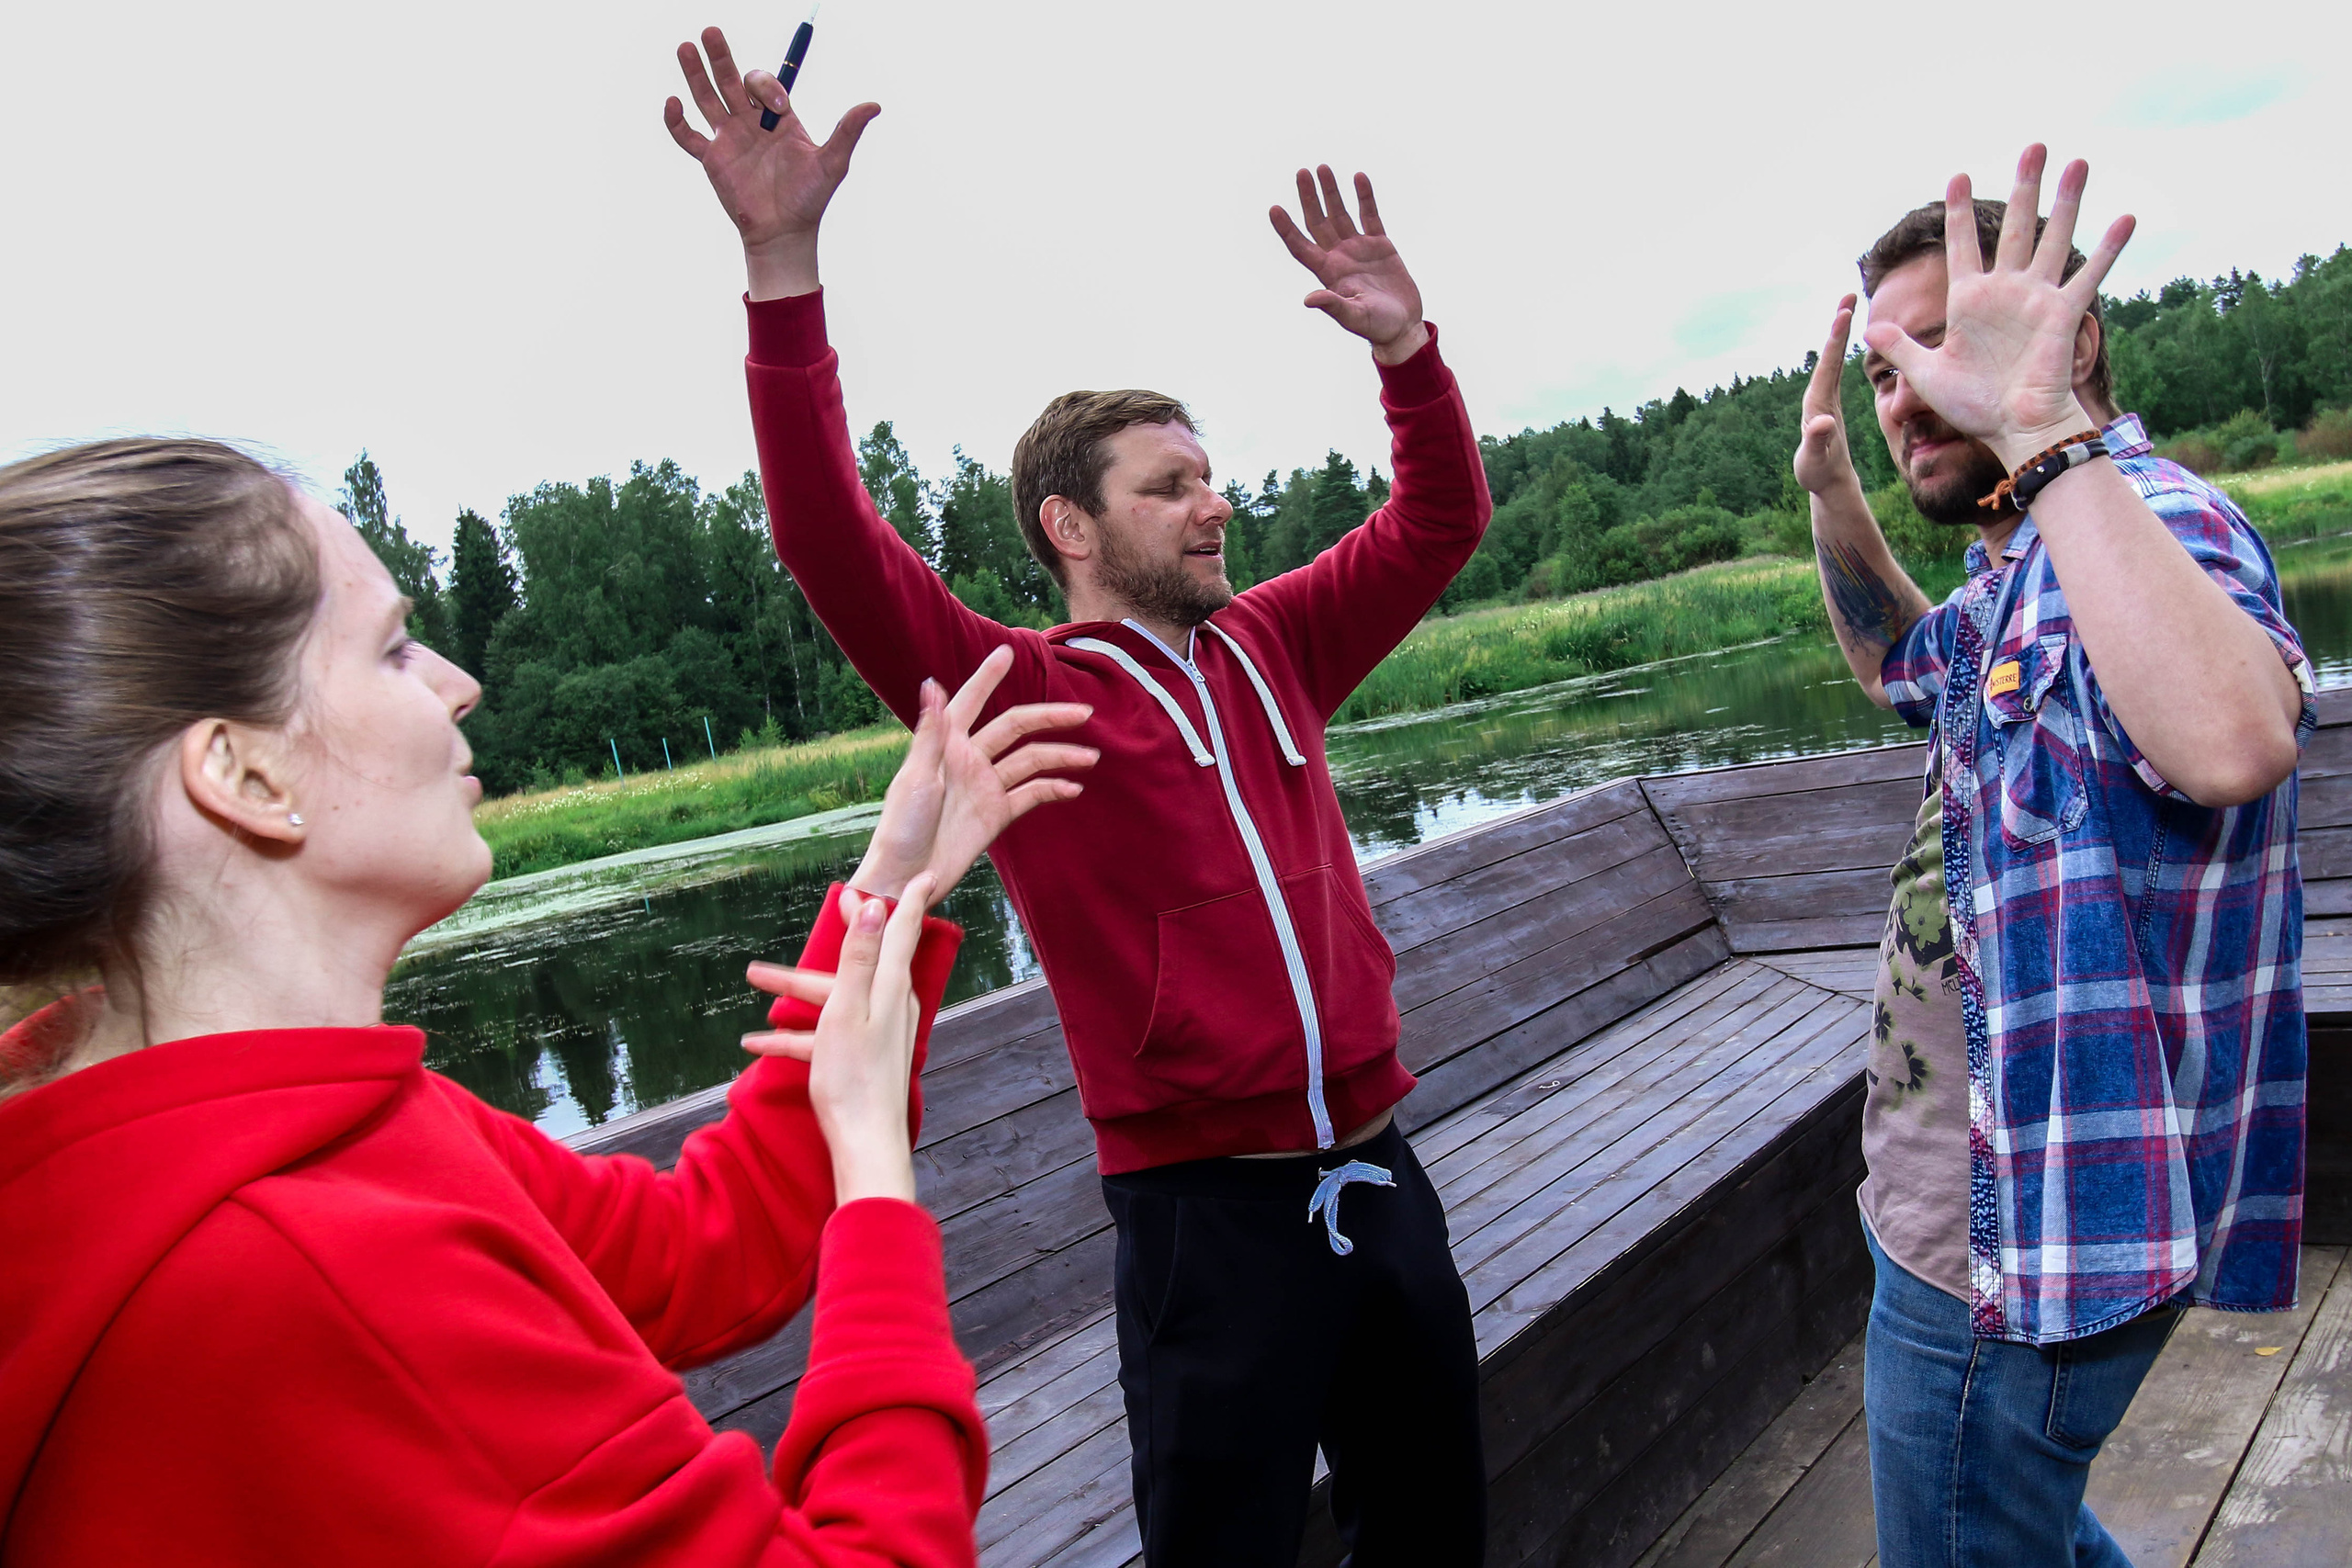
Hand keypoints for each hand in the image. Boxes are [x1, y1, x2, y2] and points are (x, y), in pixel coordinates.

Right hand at [663, 26, 879, 298]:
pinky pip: (688, 136)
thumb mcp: (833, 162)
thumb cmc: (810, 199)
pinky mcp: (712, 159)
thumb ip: (847, 131)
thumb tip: (874, 105)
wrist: (784, 233)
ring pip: (707, 98)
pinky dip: (676, 120)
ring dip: (695, 73)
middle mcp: (751, 123)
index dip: (768, 86)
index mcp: (779, 118)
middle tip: (711, 31)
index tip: (779, 105)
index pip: (766, 85)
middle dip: (722, 56)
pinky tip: (673, 101)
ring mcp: (729, 138)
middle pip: (730, 80)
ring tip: (686, 46)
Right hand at [766, 883, 932, 1203]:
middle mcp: (890, 1004)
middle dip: (807, 959)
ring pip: (831, 1000)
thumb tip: (873, 904)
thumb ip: (859, 956)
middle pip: (850, 966)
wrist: (865, 1144)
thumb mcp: (848, 1009)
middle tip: (762, 957)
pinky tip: (757, 1045)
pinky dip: (795, 1035)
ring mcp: (877, 1030)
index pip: (901, 931)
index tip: (923, 872)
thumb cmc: (854, 1079)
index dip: (908, 899)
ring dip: (791, 996)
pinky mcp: (863, 1056)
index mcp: (890, 987)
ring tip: (751, 989)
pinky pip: (826, 1035)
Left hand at [847, 645, 1095, 904]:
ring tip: (1090, 758)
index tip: (1007, 651)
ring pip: (1030, 761)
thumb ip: (930, 733)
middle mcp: (969, 759)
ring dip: (1060, 757)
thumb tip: (931, 683)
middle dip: (1049, 718)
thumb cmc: (900, 827)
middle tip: (1084, 713)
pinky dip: (1052, 790)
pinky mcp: (996, 814)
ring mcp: (986, 786)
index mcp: (946, 745)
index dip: (988, 677)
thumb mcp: (914, 778)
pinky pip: (1031, 795)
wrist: (907, 878)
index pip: (971, 701)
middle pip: (1015, 728)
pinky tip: (1072, 788)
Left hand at [1270, 167, 1428, 364]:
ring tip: (1322, 167)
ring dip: (1331, 192)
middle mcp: (1339, 257)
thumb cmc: (1377, 327)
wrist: (1402, 326)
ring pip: (1340, 214)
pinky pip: (1369, 215)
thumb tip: (1308, 299)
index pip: (1301, 246)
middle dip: (1308, 198)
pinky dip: (1364, 198)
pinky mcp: (1380, 245)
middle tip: (1301, 172)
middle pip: (1317, 222)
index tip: (1273, 208)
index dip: (1286, 229)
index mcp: (1328, 273)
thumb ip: (1333, 305)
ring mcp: (1358, 249)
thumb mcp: (1354, 317)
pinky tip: (1358, 177)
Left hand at [1795, 296, 1864, 499]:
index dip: (1835, 340)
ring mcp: (1825, 398)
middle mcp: (1818, 396)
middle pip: (1830, 354)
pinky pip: (1838, 368)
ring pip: (1834, 358)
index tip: (1843, 313)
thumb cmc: (1818, 475)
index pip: (1827, 366)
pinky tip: (1848, 335)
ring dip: (1840, 331)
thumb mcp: (1815, 461)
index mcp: (1816, 404)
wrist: (1823, 482)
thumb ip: (1816, 442)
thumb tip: (1821, 424)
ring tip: (1849, 304)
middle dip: (1839, 325)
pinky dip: (1843, 349)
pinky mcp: (1832, 401)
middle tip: (1849, 295)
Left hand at [1860, 146, 2132, 470]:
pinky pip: (2087, 276)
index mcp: (1969, 301)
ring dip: (2067, 199)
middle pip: (2014, 226)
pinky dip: (2108, 249)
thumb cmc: (1973, 406)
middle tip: (2034, 144)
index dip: (1957, 214)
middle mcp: (2005, 291)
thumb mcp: (1927, 375)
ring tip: (2078, 160)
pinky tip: (2126, 217)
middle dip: (2023, 185)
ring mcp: (2035, 299)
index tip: (1956, 176)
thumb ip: (1902, 347)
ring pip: (2051, 238)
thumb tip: (1868, 325)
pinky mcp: (2062, 314)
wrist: (2013, 430)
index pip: (1962, 246)